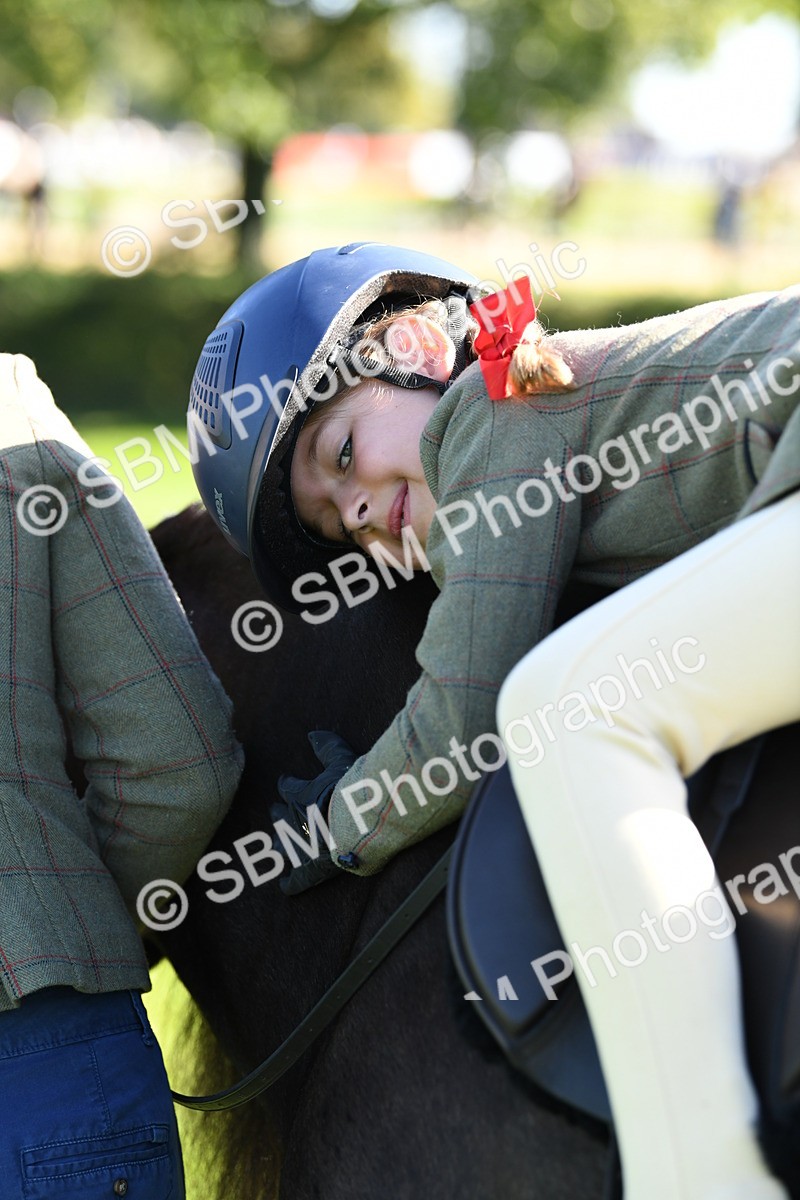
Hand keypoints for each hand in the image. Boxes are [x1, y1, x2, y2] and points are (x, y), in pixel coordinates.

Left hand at [271, 730, 359, 894]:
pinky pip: (299, 878)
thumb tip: (312, 733)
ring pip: (283, 846)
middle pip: (281, 817)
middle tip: (274, 812)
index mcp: (303, 795)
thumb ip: (327, 746)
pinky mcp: (314, 867)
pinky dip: (291, 883)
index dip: (286, 784)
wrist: (362, 820)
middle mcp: (298, 820)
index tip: (284, 781)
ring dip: (279, 845)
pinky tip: (285, 887)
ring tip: (275, 847)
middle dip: (278, 814)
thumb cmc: (354, 787)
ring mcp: (303, 845)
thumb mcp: (341, 760)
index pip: (288, 787)